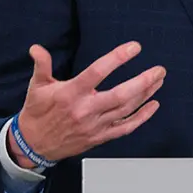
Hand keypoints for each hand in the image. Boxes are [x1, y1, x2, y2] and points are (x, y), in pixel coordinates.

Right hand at [7, 41, 163, 166]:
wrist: (34, 145)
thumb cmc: (37, 113)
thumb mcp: (37, 86)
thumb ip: (41, 65)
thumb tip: (37, 48)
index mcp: (71, 93)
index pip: (97, 72)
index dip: (117, 58)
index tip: (134, 47)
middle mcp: (85, 110)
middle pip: (121, 95)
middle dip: (143, 81)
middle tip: (159, 70)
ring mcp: (94, 125)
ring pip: (126, 110)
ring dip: (146, 94)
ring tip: (158, 80)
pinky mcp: (99, 137)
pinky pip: (125, 128)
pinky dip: (142, 118)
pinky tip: (153, 106)